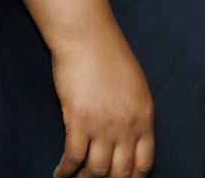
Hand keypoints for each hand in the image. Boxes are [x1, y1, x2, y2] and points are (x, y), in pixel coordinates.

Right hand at [8, 0, 155, 177]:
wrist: (90, 40)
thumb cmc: (112, 59)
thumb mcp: (136, 89)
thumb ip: (134, 116)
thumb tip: (127, 140)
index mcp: (145, 118)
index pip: (144, 163)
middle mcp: (127, 126)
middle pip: (120, 173)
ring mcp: (104, 126)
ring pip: (96, 171)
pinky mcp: (79, 122)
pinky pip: (72, 158)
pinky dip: (65, 171)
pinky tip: (60, 173)